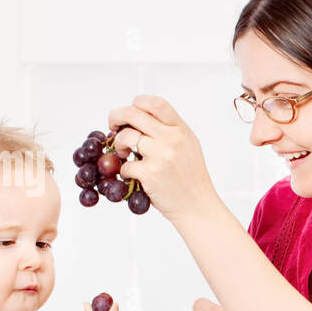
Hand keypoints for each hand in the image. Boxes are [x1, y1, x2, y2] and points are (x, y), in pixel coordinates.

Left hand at [108, 95, 216, 222]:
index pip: (155, 104)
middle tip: (113, 126)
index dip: (137, 103)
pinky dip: (124, 172)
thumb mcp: (188, 147)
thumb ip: (170, 131)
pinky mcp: (150, 174)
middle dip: (116, 117)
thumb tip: (141, 119)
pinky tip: (134, 176)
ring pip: (125, 137)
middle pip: (133, 114)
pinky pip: (124, 166)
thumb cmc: (192, 180)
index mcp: (181, 130)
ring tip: (124, 154)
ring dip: (118, 145)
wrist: (198, 207)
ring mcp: (160, 156)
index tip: (130, 113)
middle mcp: (172, 139)